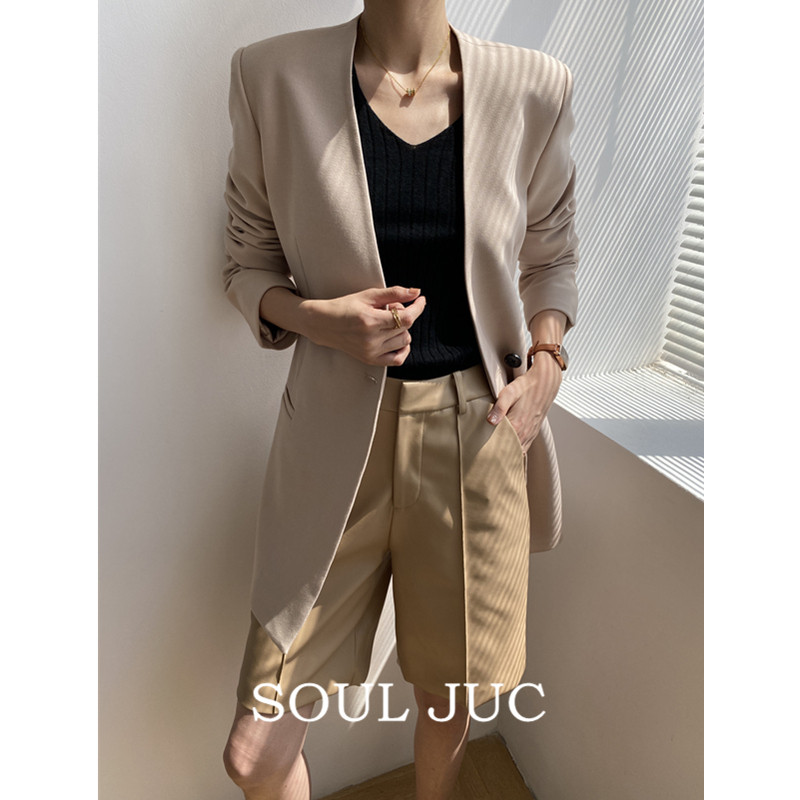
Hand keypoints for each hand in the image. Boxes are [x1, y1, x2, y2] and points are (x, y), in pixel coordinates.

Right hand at [302, 286, 425, 365]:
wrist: (323, 324)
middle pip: (405, 328)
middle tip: (390, 308)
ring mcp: (371, 352)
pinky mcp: (370, 360)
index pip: (406, 318)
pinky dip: (403, 349)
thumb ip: (393, 293)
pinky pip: (397, 359)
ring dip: (402, 329)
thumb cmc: (344, 307)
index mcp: (370, 321)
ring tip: (387, 322)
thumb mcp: (368, 295)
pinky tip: (396, 338)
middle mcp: (371, 339)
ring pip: (404, 341)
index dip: (418, 308)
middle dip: (403, 315)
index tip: (420, 300)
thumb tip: (415, 292)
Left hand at [486, 353, 563, 451]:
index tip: (482, 453)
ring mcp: (530, 433)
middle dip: (498, 457)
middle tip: (486, 460)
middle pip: (509, 452)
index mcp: (517, 425)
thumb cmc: (526, 386)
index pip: (501, 445)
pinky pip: (525, 448)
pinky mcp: (533, 432)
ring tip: (495, 459)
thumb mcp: (509, 393)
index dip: (491, 450)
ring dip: (508, 456)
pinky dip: (517, 453)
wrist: (545, 383)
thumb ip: (499, 407)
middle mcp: (525, 432)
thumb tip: (490, 420)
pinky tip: (510, 452)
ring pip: (518, 452)